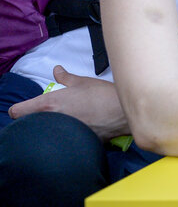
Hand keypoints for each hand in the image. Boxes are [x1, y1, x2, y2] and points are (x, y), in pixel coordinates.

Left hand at [9, 65, 128, 140]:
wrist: (122, 113)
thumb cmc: (103, 95)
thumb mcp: (83, 82)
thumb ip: (66, 77)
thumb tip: (57, 70)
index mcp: (49, 104)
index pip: (17, 111)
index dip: (20, 109)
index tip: (27, 108)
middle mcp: (51, 120)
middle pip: (29, 125)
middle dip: (36, 120)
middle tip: (52, 114)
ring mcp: (61, 134)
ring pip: (44, 134)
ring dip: (50, 130)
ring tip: (67, 123)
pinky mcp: (72, 144)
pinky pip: (61, 142)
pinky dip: (66, 138)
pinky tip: (78, 132)